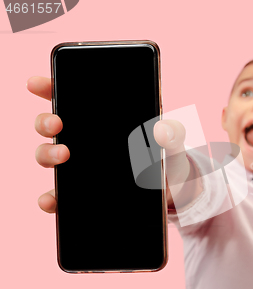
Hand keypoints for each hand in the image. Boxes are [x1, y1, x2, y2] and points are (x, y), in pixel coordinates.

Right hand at [31, 76, 197, 213]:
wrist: (172, 190)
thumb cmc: (168, 156)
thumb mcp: (175, 142)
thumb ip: (174, 132)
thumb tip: (162, 130)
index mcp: (104, 118)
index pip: (70, 96)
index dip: (50, 87)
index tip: (37, 84)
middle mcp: (86, 139)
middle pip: (51, 124)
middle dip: (45, 121)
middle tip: (57, 124)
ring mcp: (81, 165)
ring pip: (48, 155)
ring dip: (46, 154)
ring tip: (62, 156)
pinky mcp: (82, 191)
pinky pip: (58, 193)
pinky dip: (50, 197)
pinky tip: (52, 199)